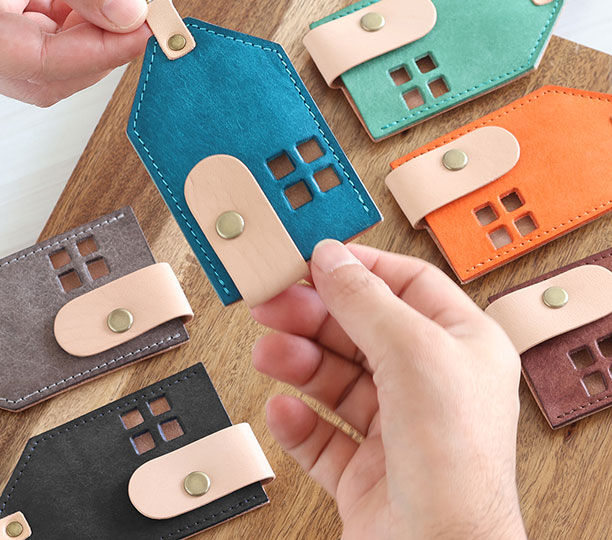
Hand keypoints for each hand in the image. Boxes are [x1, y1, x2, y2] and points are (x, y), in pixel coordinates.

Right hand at [0, 0, 149, 105]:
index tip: (146, 32)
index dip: (101, 53)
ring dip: (93, 28)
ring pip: (48, 50)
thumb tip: (124, 12)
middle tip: (141, 17)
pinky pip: (43, 21)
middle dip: (99, 48)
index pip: (38, 65)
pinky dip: (78, 7)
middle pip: (44, 72)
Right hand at [252, 240, 526, 539]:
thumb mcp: (411, 353)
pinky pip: (323, 434)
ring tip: (269, 353)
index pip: (408, 285)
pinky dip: (299, 420)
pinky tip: (282, 410)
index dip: (360, 268)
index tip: (314, 259)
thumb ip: (365, 301)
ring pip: (337, 380)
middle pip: (362, 330)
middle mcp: (432, 386)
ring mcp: (399, 430)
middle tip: (272, 302)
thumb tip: (331, 258)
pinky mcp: (367, 472)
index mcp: (462, 347)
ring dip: (299, 362)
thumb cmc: (455, 464)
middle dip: (314, 315)